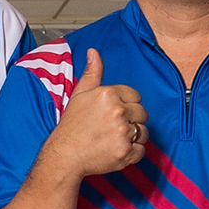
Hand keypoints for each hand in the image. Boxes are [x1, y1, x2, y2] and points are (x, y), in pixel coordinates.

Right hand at [40, 49, 148, 181]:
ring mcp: (123, 133)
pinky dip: (131, 153)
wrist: (64, 156)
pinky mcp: (126, 152)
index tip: (114, 114)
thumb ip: (92, 73)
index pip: (135, 96)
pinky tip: (116, 150)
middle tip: (113, 128)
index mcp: (108, 94)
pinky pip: (141, 150)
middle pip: (143, 113)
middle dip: (132, 120)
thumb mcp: (80, 94)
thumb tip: (94, 52)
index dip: (126, 105)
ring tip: (115, 139)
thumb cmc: (71, 126)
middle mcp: (118, 111)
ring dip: (134, 137)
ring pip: (144, 132)